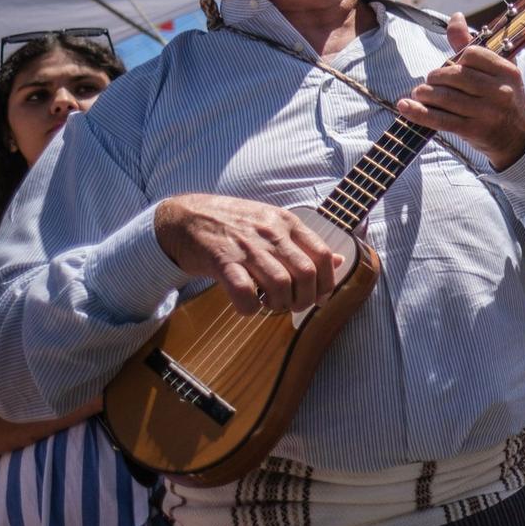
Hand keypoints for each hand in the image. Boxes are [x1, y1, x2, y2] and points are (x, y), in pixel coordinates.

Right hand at [153, 193, 345, 315]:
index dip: (328, 282)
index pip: (323, 254)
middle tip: (294, 306)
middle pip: (306, 273)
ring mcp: (246, 247)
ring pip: (280, 285)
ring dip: (280, 304)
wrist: (185, 217)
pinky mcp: (222, 261)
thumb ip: (305, 242)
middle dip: (306, 298)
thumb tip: (339, 260)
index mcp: (287, 222)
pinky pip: (245, 292)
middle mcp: (270, 232)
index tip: (321, 297)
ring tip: (272, 305)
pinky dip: (251, 308)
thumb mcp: (274, 222)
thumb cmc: (234, 223)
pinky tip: (249, 307)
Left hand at [397, 13, 524, 170]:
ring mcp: (487, 113)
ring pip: (446, 98)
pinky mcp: (474, 131)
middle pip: (456, 75)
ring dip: (425, 93)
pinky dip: (419, 113)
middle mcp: (500, 91)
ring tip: (419, 93)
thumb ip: (472, 45)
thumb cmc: (502, 97)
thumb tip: (455, 17)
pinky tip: (405, 107)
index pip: (473, 54)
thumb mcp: (497, 72)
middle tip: (430, 81)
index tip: (452, 66)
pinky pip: (440, 120)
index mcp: (507, 72)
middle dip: (436, 76)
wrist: (519, 137)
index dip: (456, 58)